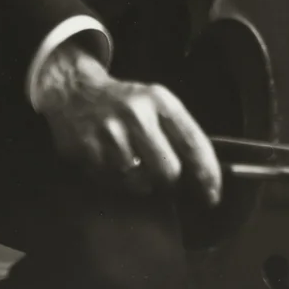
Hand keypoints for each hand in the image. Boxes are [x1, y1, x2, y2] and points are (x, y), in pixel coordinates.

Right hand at [32, 43, 221, 204]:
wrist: (75, 91)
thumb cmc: (125, 103)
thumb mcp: (155, 103)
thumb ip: (178, 132)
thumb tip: (203, 177)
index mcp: (160, 100)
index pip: (192, 142)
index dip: (207, 174)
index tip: (213, 196)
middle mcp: (137, 114)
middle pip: (168, 171)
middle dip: (168, 182)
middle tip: (162, 178)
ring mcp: (111, 132)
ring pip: (140, 183)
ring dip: (140, 182)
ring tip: (132, 163)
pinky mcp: (88, 150)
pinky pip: (114, 183)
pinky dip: (116, 180)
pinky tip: (111, 161)